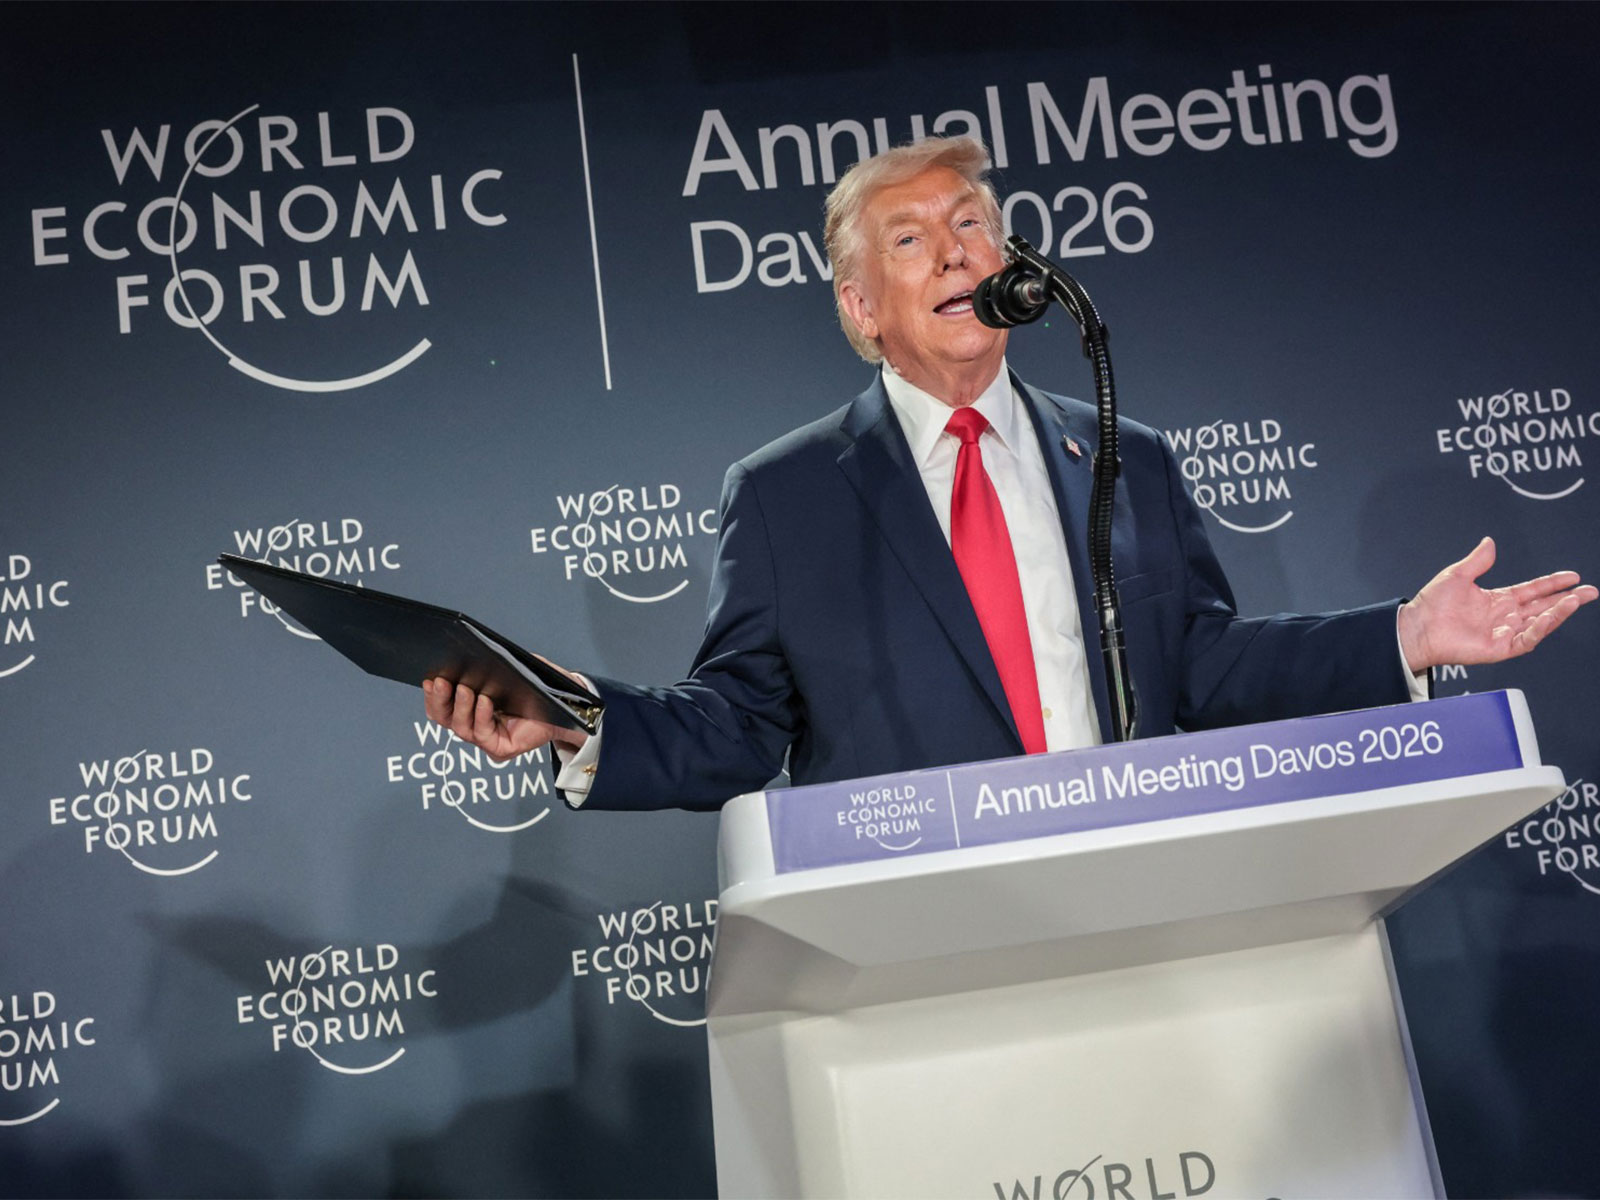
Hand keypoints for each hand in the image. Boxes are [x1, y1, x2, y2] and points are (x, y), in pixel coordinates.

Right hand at [422, 677, 587, 762]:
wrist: (568, 708)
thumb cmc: (540, 688)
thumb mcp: (514, 669)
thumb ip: (495, 662)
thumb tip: (473, 651)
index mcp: (472, 708)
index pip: (443, 706)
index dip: (432, 695)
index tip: (428, 677)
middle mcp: (476, 725)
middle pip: (445, 718)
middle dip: (439, 700)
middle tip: (440, 681)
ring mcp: (487, 739)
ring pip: (461, 728)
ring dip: (461, 706)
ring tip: (464, 687)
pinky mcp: (501, 749)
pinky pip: (483, 735)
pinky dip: (481, 716)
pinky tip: (485, 701)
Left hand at [1398, 536, 1596, 672]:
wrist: (1417, 627)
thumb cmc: (1432, 605)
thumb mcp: (1457, 575)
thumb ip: (1478, 560)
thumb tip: (1490, 542)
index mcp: (1498, 599)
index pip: (1533, 590)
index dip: (1553, 583)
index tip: (1572, 576)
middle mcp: (1505, 616)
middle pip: (1544, 606)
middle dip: (1568, 599)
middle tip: (1589, 591)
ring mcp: (1503, 633)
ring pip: (1540, 623)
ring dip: (1559, 612)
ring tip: (1576, 600)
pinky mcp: (1499, 648)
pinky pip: (1525, 639)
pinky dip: (1539, 629)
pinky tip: (1550, 617)